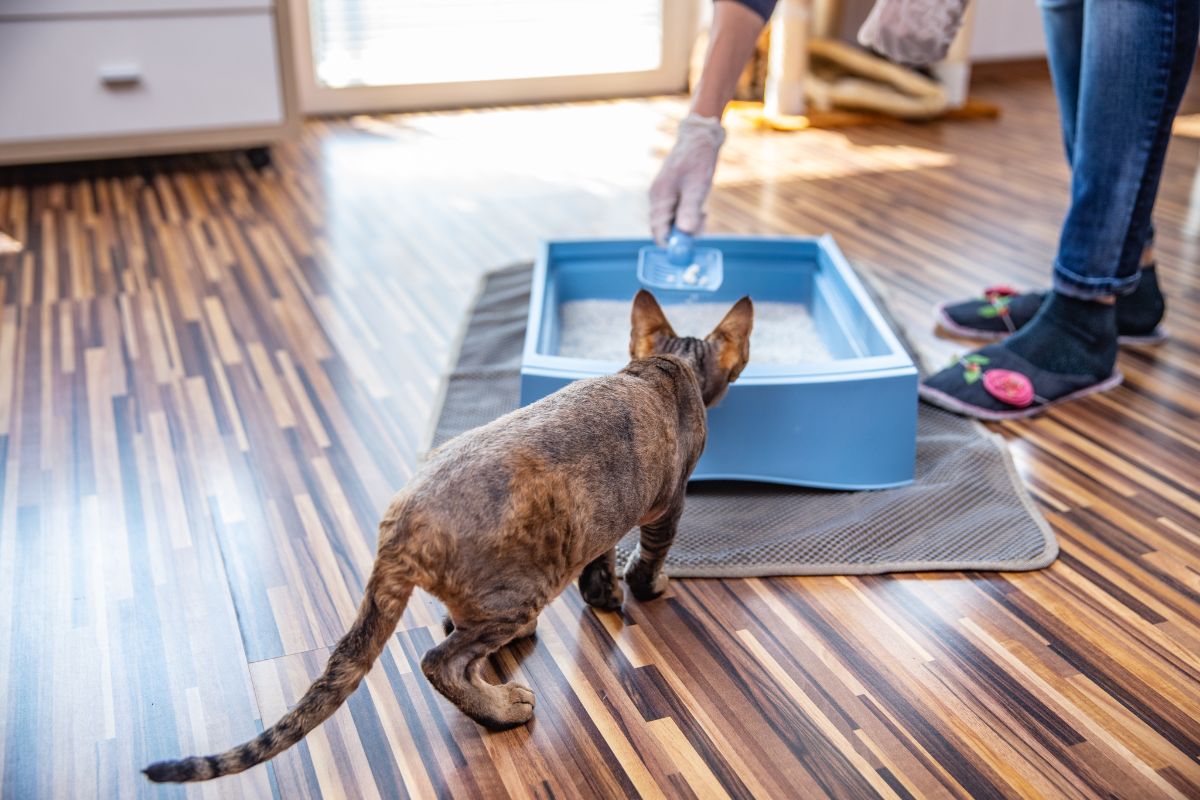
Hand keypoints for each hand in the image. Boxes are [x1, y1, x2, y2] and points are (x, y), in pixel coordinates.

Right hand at [649, 113, 726, 244]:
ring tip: (703, 213)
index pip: (658, 232)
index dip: (672, 244)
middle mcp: (658, 199)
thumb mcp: (698, 186)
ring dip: (688, 224)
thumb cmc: (698, 159)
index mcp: (659, 198)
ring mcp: (664, 196)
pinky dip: (689, 215)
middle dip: (683, 234)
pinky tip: (700, 208)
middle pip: (665, 229)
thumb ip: (689, 210)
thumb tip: (684, 233)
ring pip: (673, 222)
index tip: (689, 247)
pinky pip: (677, 212)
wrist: (700, 137)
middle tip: (702, 224)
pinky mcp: (672, 193)